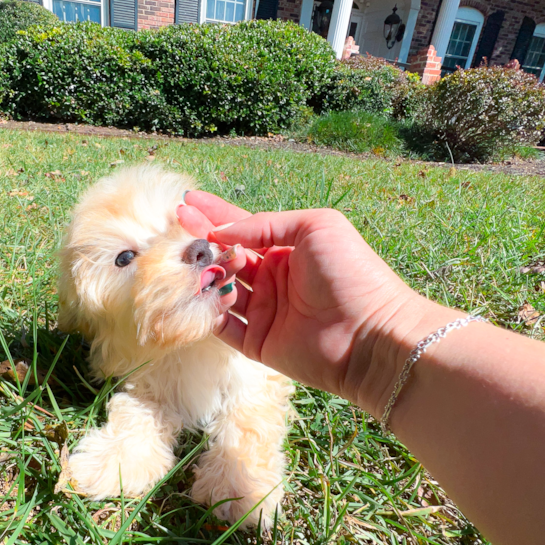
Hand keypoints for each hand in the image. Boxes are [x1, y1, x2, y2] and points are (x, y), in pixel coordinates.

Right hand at [179, 192, 457, 414]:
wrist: (371, 336)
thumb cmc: (352, 273)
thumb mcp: (313, 228)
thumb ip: (264, 224)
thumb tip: (221, 231)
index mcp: (289, 249)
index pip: (244, 227)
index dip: (215, 214)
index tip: (187, 201)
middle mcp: (275, 279)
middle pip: (227, 257)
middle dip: (201, 242)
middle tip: (173, 227)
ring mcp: (266, 312)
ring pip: (221, 289)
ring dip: (202, 274)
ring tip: (179, 258)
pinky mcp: (259, 343)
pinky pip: (223, 326)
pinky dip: (207, 310)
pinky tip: (193, 292)